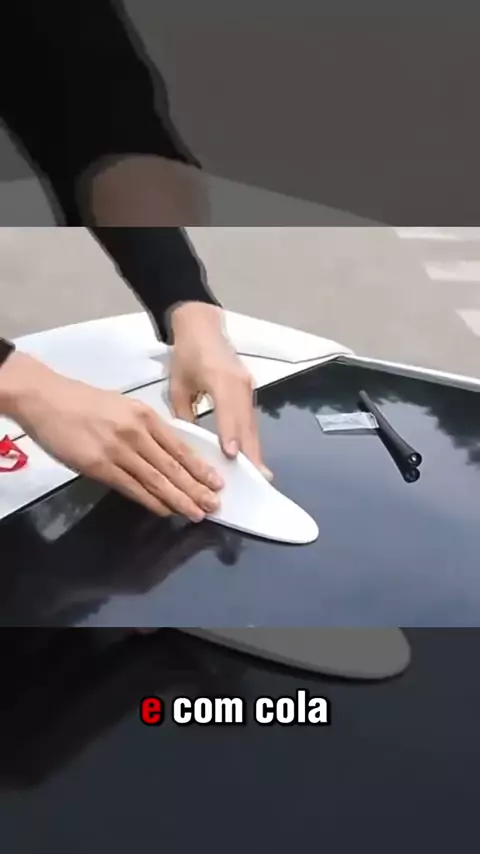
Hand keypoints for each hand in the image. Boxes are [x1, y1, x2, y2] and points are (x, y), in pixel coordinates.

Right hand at [0, 352, 222, 520]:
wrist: (48, 400)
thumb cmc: (85, 403)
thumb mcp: (124, 407)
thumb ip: (147, 428)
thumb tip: (169, 453)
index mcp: (145, 416)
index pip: (180, 446)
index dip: (200, 467)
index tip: (217, 482)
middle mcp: (136, 433)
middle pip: (173, 466)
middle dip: (196, 488)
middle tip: (214, 505)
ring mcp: (118, 451)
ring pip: (156, 480)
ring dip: (179, 499)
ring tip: (197, 513)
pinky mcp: (99, 466)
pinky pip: (132, 488)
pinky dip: (151, 501)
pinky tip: (165, 510)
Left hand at [168, 303, 272, 479]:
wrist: (202, 327)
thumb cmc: (186, 355)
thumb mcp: (177, 386)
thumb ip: (184, 415)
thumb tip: (190, 445)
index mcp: (220, 378)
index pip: (228, 410)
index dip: (230, 433)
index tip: (232, 456)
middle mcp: (240, 384)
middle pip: (247, 423)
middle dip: (251, 452)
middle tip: (256, 480)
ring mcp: (248, 388)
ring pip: (252, 424)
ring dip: (255, 450)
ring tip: (258, 476)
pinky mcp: (249, 392)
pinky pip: (251, 420)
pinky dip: (251, 439)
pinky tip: (251, 458)